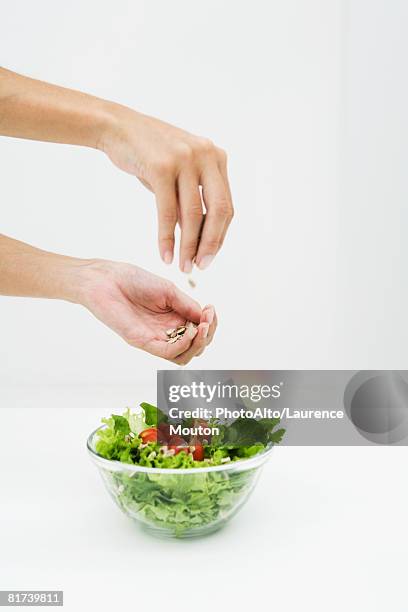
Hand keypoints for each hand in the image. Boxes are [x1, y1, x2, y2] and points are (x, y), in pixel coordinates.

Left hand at [80, 259, 216, 363]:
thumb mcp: (168, 290)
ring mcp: (155, 338)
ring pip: (185, 355)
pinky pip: (168, 353)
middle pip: (195, 346)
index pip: (199, 331)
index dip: (210, 324)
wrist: (106, 280)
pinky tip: (189, 331)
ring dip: (198, 343)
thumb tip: (206, 319)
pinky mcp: (143, 342)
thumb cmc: (133, 280)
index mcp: (174, 318)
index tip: (211, 309)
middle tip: (208, 319)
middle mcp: (166, 332)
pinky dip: (183, 345)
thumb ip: (187, 305)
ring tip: (201, 327)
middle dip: (208, 335)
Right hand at [98, 105, 233, 270]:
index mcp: (216, 158)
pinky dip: (167, 237)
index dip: (219, 236)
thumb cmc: (149, 154)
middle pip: (219, 211)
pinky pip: (168, 212)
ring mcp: (184, 159)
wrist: (118, 127)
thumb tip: (201, 239)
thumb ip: (193, 199)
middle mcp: (206, 156)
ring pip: (193, 214)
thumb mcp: (180, 173)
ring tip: (183, 265)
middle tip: (202, 265)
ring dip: (188, 246)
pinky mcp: (161, 167)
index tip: (209, 256)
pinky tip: (165, 254)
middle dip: (211, 244)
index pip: (227, 206)